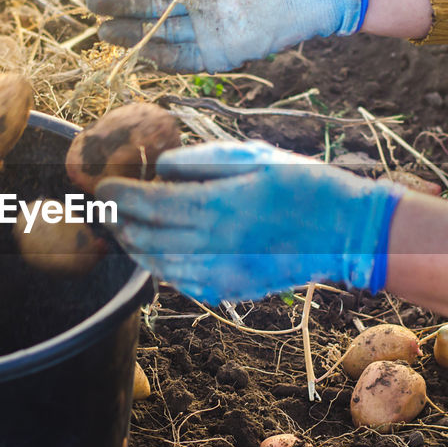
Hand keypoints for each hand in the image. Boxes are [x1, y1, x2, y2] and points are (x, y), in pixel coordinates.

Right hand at [84, 0, 368, 71]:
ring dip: (131, 33)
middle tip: (91, 4)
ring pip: (160, 32)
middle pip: (149, 4)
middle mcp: (196, 0)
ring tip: (103, 30)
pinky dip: (162, 58)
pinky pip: (185, 58)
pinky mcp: (221, 52)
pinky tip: (138, 52)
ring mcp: (207, 27)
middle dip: (119, 4)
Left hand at [95, 141, 402, 303]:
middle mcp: (213, 244)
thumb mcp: (252, 157)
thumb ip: (201, 162)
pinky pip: (182, 282)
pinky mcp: (231, 289)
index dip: (118, 197)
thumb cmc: (302, 183)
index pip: (147, 204)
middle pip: (145, 238)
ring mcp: (221, 272)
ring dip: (136, 248)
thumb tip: (159, 169)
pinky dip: (162, 268)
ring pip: (158, 265)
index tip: (103, 187)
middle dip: (119, 223)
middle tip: (107, 209)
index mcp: (217, 206)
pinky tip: (160, 253)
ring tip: (126, 230)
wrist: (344, 230)